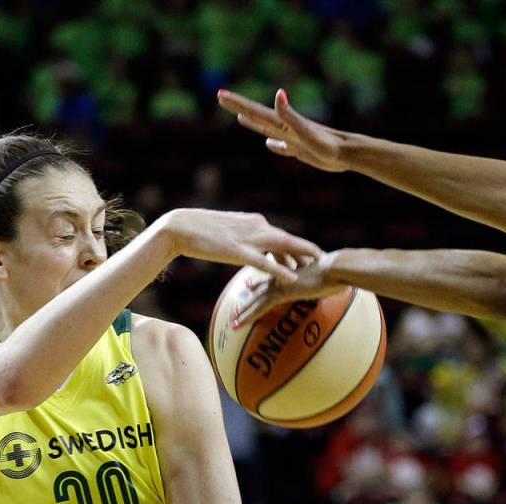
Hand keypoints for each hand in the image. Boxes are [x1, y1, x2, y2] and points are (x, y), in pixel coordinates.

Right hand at [154, 208, 321, 283]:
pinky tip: (292, 278)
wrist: (180, 227)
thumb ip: (245, 239)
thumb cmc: (201, 231)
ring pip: (282, 248)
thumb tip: (254, 250)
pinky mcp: (237, 251)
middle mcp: (256, 227)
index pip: (282, 236)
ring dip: (300, 257)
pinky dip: (280, 270)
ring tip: (317, 267)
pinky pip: (264, 262)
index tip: (312, 255)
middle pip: (288, 240)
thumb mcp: (229, 234)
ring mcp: (248, 238)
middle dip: (307, 250)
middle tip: (324, 260)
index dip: (297, 247)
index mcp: (255, 223)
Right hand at [218, 89, 348, 171]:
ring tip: (241, 117)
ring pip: (267, 129)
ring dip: (253, 123)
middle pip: (257, 116)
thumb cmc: (327, 144)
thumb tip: (278, 93)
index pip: (255, 111)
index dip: (237, 103)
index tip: (220, 95)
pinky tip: (269, 144)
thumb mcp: (306, 131)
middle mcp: (285, 128)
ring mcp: (292, 138)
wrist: (347, 153)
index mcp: (283, 123)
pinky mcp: (301, 149)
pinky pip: (282, 146)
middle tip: (221, 98)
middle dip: (239, 107)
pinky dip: (273, 144)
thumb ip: (290, 114)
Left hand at [236, 251, 346, 325]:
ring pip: (256, 299)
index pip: (273, 277)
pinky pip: (260, 307)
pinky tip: (238, 325)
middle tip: (237, 305)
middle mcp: (283, 276)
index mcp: (292, 272)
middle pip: (261, 287)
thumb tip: (338, 286)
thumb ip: (326, 281)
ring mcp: (280, 283)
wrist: (336, 269)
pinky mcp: (281, 292)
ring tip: (234, 322)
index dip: (261, 283)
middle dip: (249, 297)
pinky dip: (248, 316)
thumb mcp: (330, 278)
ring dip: (244, 311)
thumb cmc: (339, 274)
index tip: (250, 286)